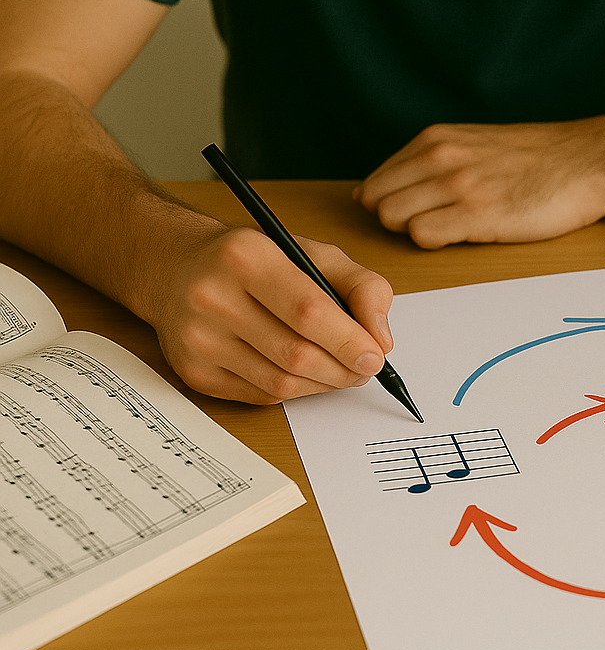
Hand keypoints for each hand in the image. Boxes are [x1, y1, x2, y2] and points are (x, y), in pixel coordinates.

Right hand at [146, 226, 393, 403]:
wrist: (177, 269)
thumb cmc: (253, 260)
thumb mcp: (310, 252)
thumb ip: (359, 285)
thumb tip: (381, 338)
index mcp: (245, 256)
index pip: (307, 310)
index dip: (348, 339)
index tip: (376, 355)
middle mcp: (213, 297)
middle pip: (295, 353)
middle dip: (342, 368)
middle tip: (364, 367)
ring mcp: (198, 339)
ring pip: (279, 382)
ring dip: (322, 384)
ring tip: (340, 370)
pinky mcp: (193, 373)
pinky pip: (259, 397)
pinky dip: (293, 391)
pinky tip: (304, 374)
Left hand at [352, 117, 604, 247]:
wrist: (586, 162)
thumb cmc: (534, 159)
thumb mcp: (471, 143)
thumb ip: (427, 162)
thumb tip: (375, 189)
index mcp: (435, 139)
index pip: (375, 181)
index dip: (387, 206)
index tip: (411, 217)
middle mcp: (440, 156)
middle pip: (377, 202)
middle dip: (394, 221)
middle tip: (430, 227)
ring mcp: (457, 184)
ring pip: (393, 218)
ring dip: (415, 232)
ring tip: (452, 230)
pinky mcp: (477, 214)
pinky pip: (423, 235)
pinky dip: (435, 243)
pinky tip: (465, 236)